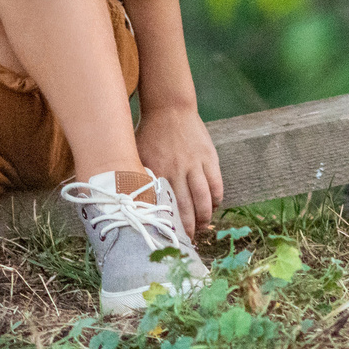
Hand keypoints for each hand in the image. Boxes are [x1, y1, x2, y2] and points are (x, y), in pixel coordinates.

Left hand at [135, 104, 223, 236]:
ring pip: (204, 197)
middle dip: (190, 227)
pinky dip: (216, 197)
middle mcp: (177, 170)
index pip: (164, 207)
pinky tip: (214, 205)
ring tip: (204, 227)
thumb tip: (132, 201)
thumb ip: (136, 176)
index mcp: (157, 172)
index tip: (170, 238)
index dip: (169, 225)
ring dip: (206, 216)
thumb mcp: (135, 154)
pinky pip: (216, 183)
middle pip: (187, 207)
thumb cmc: (149, 133)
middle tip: (190, 240)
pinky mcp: (209, 157)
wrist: (169, 108)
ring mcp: (195, 163)